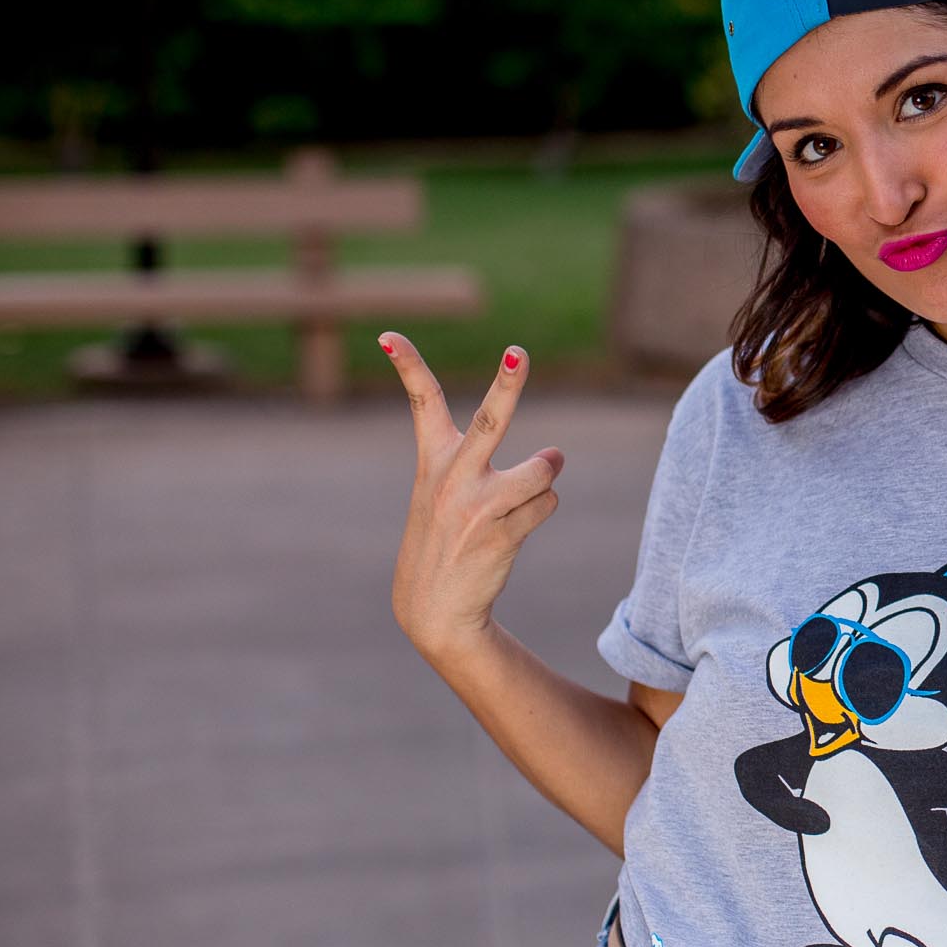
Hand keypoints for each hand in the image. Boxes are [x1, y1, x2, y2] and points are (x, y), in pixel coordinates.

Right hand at [382, 332, 565, 661]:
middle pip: (491, 421)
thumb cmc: (447, 542)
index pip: (420, 404)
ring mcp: (478, 506)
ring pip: (543, 471)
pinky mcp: (503, 533)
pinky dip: (539, 512)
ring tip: (519, 500)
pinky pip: (546, 504)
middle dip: (508, 384)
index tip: (388, 335)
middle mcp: (453, 479)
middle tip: (517, 352)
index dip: (407, 365)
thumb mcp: (444, 496)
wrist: (435, 611)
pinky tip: (511, 533)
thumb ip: (493, 466)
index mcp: (432, 463)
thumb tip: (558, 457)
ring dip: (544, 481)